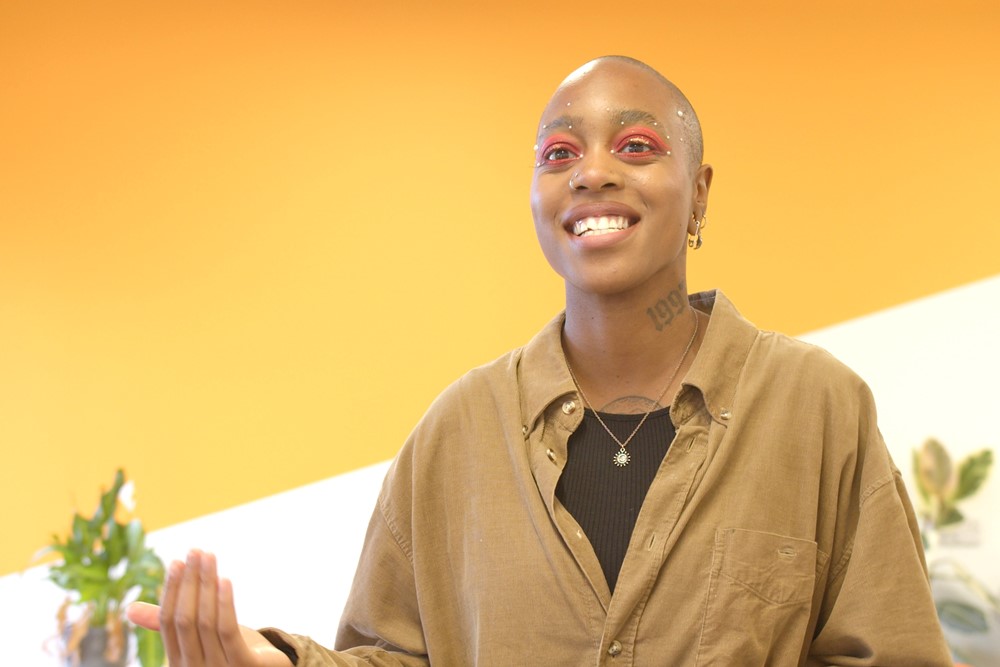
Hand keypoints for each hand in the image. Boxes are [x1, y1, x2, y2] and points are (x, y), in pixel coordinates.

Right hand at [127, 550, 292, 666]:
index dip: (171, 591)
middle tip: (195, 552)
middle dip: (189, 582)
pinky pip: (228, 631)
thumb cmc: (230, 651)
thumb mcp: (200, 635)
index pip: (168, 623)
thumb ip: (170, 624)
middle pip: (185, 620)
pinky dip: (225, 603)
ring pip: (206, 622)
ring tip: (209, 557)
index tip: (177, 562)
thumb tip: (129, 609)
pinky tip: (225, 580)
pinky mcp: (243, 665)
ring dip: (206, 584)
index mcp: (178, 662)